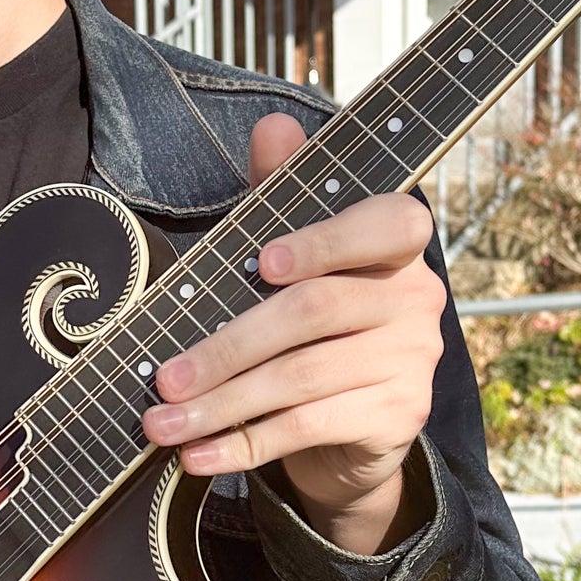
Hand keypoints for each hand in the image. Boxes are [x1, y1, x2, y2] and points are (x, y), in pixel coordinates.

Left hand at [140, 113, 445, 555]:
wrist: (350, 426)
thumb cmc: (312, 324)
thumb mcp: (291, 254)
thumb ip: (282, 192)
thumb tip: (276, 126)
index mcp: (397, 244)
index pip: (386, 224)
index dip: (325, 239)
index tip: (260, 261)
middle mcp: (417, 297)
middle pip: (316, 311)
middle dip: (228, 346)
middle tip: (165, 377)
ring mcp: (413, 359)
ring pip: (304, 378)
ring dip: (223, 404)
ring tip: (162, 423)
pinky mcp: (399, 416)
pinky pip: (311, 427)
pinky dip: (246, 443)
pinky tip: (200, 454)